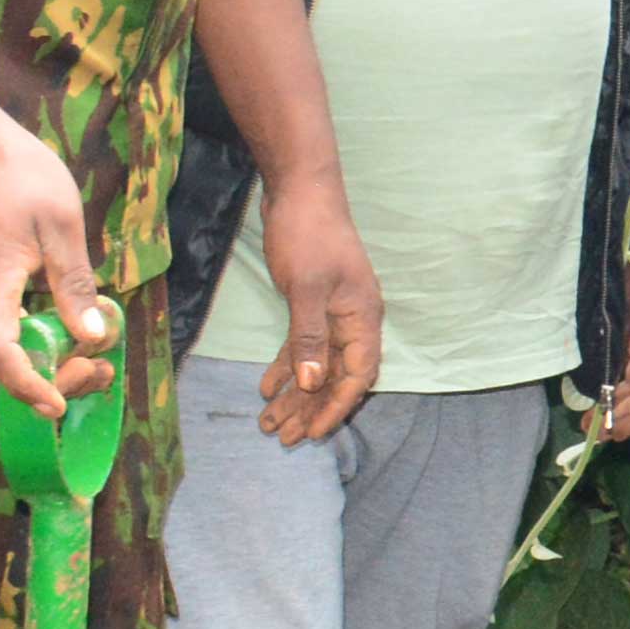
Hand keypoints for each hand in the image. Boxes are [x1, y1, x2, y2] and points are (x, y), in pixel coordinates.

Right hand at [0, 106, 114, 416]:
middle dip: (37, 387)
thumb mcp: (60, 223)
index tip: (59, 406)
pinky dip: (24, 347)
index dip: (28, 389)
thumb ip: (74, 283)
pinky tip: (61, 326)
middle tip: (91, 369)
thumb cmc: (13, 172)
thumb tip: (93, 336)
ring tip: (86, 354)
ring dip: (32, 369)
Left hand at [252, 175, 382, 446]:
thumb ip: (309, 338)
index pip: (356, 376)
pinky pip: (302, 345)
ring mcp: (334, 312)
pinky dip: (286, 367)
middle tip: (283, 438)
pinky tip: (267, 388)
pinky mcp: (312, 303)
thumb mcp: (305, 288)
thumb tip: (311, 384)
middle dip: (310, 408)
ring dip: (295, 394)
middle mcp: (353, 320)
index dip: (335, 407)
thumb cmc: (307, 235)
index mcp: (362, 318)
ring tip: (270, 423)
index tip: (313, 433)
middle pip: (335, 376)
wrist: (300, 190)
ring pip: (317, 364)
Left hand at [603, 257, 629, 442]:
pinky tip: (598, 399)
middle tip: (593, 433)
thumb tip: (599, 390)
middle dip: (624, 416)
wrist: (628, 237)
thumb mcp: (618, 310)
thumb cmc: (626, 270)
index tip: (613, 432)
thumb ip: (612, 349)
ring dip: (618, 406)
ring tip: (590, 423)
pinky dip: (616, 389)